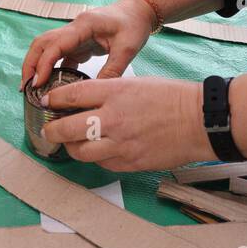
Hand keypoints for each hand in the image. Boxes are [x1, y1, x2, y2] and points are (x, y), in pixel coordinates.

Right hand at [21, 0, 156, 88]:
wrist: (139, 12)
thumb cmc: (134, 25)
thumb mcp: (127, 49)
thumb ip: (112, 70)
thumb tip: (95, 93)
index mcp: (84, 25)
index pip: (55, 44)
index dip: (43, 64)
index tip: (37, 83)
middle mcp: (74, 28)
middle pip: (42, 43)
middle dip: (30, 64)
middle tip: (25, 86)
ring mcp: (74, 35)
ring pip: (47, 48)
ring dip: (37, 65)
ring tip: (31, 87)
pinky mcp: (78, 43)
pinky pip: (59, 56)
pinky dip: (51, 69)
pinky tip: (50, 85)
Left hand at [40, 77, 212, 171]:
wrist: (199, 120)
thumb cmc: (172, 97)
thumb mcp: (136, 84)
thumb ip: (108, 93)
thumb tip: (84, 103)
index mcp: (114, 92)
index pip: (71, 96)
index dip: (53, 100)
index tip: (46, 102)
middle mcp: (113, 118)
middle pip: (66, 128)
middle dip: (52, 129)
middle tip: (48, 128)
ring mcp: (120, 144)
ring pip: (80, 151)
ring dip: (71, 147)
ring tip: (70, 143)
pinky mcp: (130, 163)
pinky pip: (101, 163)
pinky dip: (95, 157)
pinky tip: (97, 150)